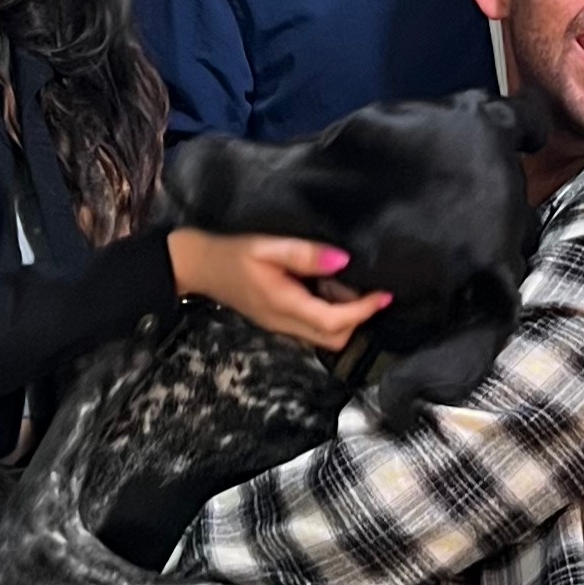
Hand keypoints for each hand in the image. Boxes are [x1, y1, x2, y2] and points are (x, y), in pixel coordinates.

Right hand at [167, 229, 390, 351]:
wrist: (199, 267)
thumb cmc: (232, 253)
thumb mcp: (267, 246)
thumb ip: (305, 254)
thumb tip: (343, 261)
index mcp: (284, 306)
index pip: (334, 322)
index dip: (363, 310)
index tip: (385, 294)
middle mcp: (285, 324)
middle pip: (334, 338)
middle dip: (357, 317)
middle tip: (364, 286)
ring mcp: (282, 327)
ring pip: (325, 335)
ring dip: (343, 314)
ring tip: (342, 281)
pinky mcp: (279, 322)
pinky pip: (313, 326)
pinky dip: (329, 312)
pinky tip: (325, 284)